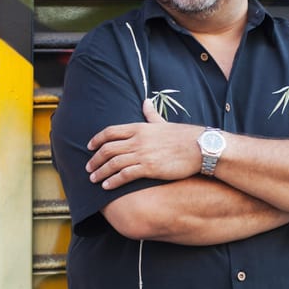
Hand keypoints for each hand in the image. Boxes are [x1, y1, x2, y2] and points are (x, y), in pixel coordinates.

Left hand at [86, 98, 201, 187]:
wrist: (200, 147)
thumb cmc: (184, 136)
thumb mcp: (164, 122)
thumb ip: (151, 114)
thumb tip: (145, 102)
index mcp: (140, 127)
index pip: (110, 131)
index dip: (97, 139)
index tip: (89, 146)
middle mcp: (138, 140)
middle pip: (108, 149)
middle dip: (95, 159)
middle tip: (88, 168)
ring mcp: (143, 154)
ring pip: (113, 163)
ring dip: (100, 172)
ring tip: (93, 179)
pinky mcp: (149, 168)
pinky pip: (125, 175)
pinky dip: (113, 181)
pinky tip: (106, 187)